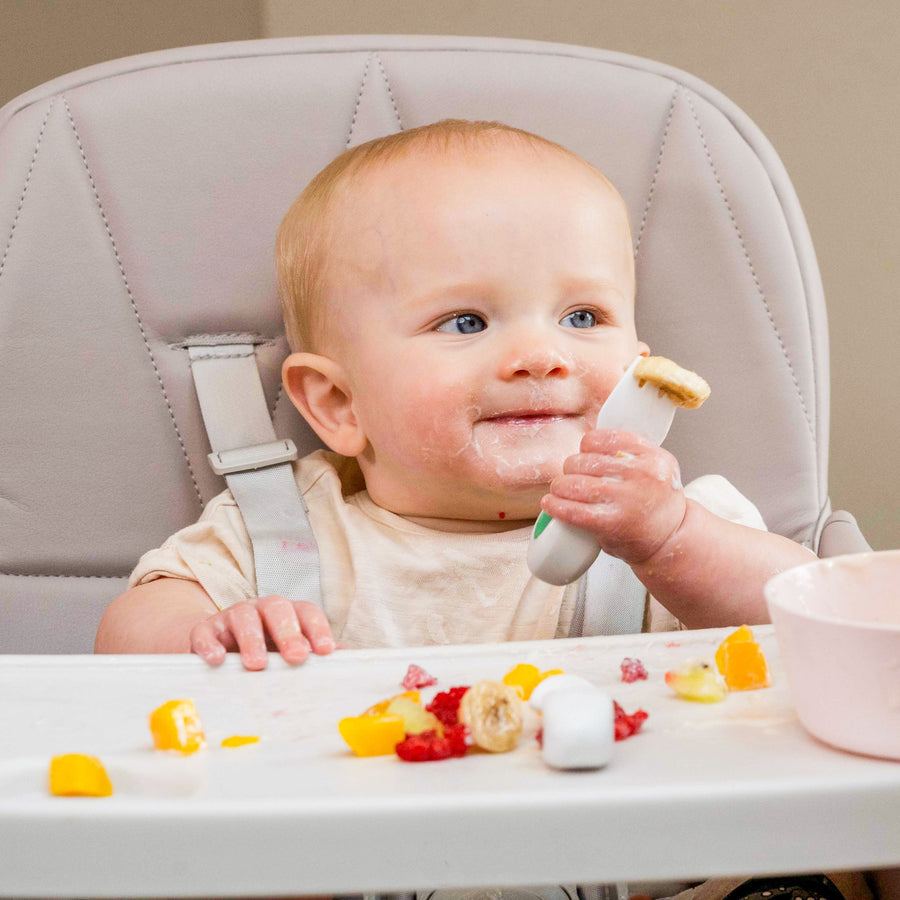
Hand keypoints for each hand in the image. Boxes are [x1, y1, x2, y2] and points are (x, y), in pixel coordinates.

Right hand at [189, 595, 335, 669]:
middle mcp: (261, 609)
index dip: (317, 628)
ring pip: (243, 616)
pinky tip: (217, 660)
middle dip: (288, 631)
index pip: (306, 611)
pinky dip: (210, 645)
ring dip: (252, 639)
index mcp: (287, 613)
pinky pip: (205, 633)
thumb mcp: (289, 653)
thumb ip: (315, 653)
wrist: (217, 650)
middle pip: (276, 608)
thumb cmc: (265, 653)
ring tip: (257, 664)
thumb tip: (349, 655)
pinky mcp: (205, 631)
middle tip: (296, 657)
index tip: (326, 651)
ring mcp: (231, 617)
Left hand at [541, 429, 685, 565]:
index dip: (587, 445)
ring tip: (559, 490)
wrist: (671, 540)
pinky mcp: (611, 524)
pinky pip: (573, 510)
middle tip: (572, 477)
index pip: (605, 438)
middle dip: (571, 468)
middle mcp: (642, 475)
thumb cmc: (657, 505)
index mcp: (653, 457)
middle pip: (585, 460)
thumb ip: (631, 455)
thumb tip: (589, 447)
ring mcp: (627, 500)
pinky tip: (550, 504)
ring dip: (560, 486)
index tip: (585, 453)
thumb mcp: (657, 469)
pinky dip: (556, 506)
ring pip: (575, 483)